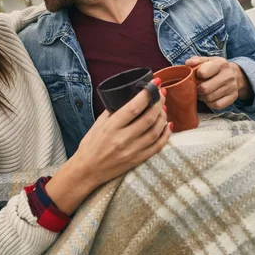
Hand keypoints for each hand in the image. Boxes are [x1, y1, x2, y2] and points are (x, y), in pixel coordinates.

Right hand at [45, 81, 170, 213]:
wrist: (87, 171)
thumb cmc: (90, 145)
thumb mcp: (98, 124)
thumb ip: (112, 111)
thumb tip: (129, 98)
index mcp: (111, 128)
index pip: (133, 108)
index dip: (147, 94)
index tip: (155, 83)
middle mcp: (123, 139)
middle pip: (148, 118)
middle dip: (158, 102)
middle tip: (162, 93)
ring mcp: (132, 151)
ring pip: (155, 131)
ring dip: (162, 117)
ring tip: (163, 107)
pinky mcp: (137, 160)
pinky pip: (157, 146)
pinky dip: (165, 134)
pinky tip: (168, 125)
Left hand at [186, 56, 252, 109]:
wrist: (235, 75)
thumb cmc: (216, 68)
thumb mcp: (207, 61)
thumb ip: (196, 60)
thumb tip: (188, 63)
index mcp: (221, 63)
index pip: (203, 73)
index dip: (196, 76)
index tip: (197, 76)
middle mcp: (228, 75)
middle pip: (205, 88)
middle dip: (197, 90)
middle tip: (196, 88)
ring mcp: (232, 87)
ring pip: (210, 98)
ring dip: (202, 97)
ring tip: (202, 92)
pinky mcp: (233, 97)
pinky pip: (217, 105)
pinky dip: (210, 103)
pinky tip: (209, 98)